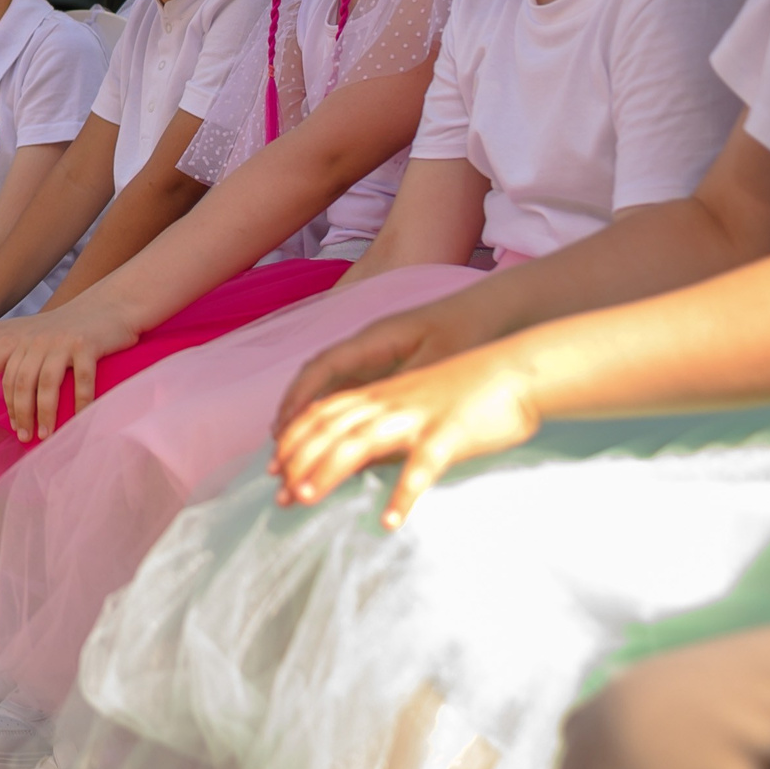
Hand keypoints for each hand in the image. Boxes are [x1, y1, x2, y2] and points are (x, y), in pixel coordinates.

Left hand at [0, 305, 136, 443]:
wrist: (102, 308)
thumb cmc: (55, 332)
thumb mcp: (17, 334)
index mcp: (5, 333)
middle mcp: (28, 337)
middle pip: (11, 380)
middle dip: (12, 412)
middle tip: (17, 434)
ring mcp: (57, 341)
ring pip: (42, 384)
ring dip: (41, 415)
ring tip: (41, 435)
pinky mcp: (85, 345)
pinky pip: (81, 381)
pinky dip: (80, 403)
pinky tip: (77, 420)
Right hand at [271, 300, 491, 435]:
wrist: (494, 312)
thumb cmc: (469, 331)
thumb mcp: (441, 360)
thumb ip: (408, 391)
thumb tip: (378, 429)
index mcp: (375, 339)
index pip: (323, 367)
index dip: (299, 398)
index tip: (283, 430)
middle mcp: (366, 349)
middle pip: (316, 381)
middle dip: (292, 415)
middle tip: (276, 455)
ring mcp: (375, 361)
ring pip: (329, 392)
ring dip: (307, 421)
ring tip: (288, 456)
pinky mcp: (388, 376)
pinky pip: (350, 399)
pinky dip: (333, 422)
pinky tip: (327, 449)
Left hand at [271, 344, 542, 528]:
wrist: (518, 370)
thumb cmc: (468, 391)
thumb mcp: (415, 401)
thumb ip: (385, 423)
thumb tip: (357, 456)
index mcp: (382, 394)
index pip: (324, 412)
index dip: (295, 439)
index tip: (273, 468)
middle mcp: (391, 402)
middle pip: (331, 428)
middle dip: (300, 461)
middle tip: (279, 496)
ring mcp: (418, 417)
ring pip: (361, 441)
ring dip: (329, 470)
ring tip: (306, 500)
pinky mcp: (450, 434)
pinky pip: (422, 466)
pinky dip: (403, 494)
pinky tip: (388, 522)